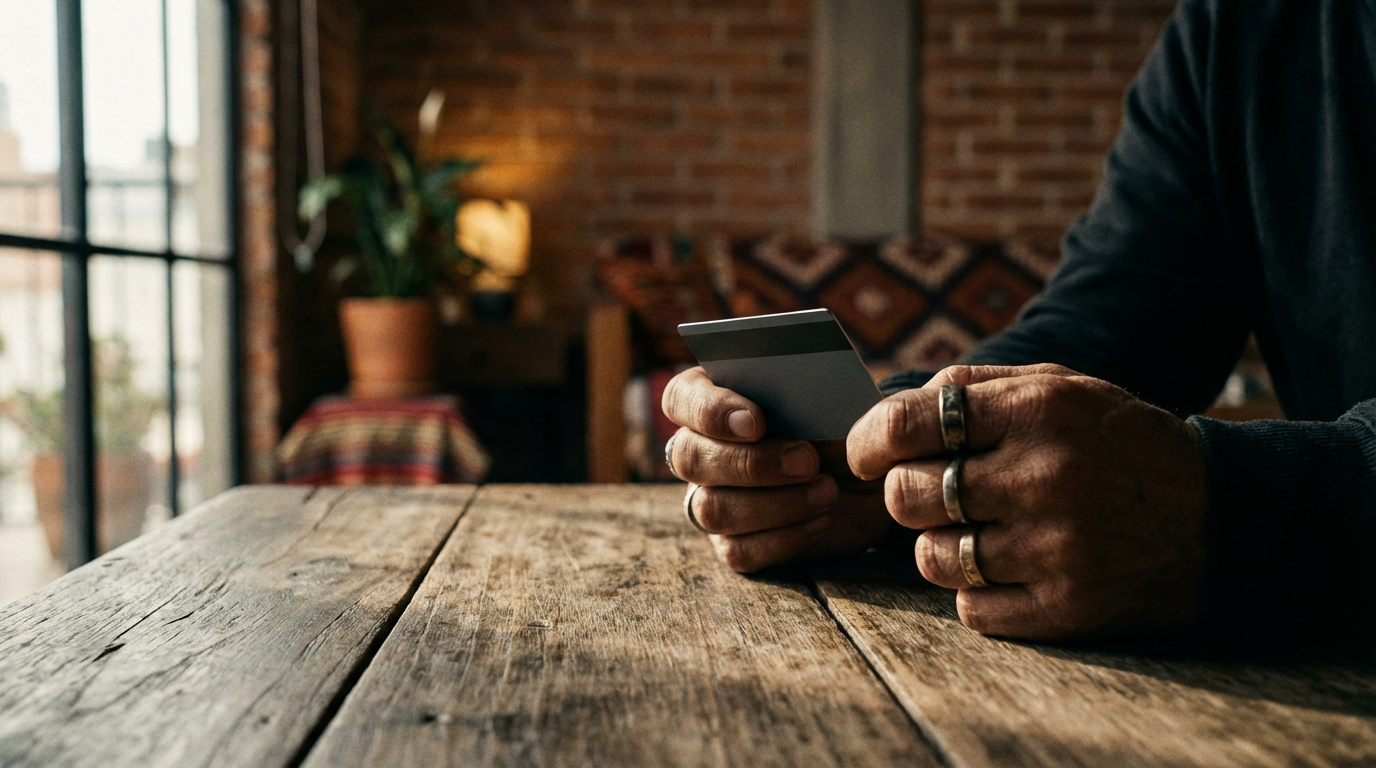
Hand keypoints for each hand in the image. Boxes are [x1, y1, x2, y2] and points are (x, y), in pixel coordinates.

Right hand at [662, 367, 892, 571]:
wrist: (864, 478)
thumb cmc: (838, 427)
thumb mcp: (830, 404)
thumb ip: (805, 400)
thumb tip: (806, 412)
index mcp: (712, 400)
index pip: (680, 399)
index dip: (708, 411)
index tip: (755, 423)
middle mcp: (699, 451)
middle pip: (689, 459)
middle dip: (751, 464)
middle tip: (808, 461)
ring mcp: (710, 499)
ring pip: (712, 509)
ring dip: (776, 504)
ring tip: (827, 492)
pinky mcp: (731, 543)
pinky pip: (738, 550)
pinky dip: (784, 538)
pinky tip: (820, 521)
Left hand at [847, 364, 1209, 639]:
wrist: (1219, 516)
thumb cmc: (1115, 442)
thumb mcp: (1058, 387)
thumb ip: (970, 388)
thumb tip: (885, 410)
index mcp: (1037, 410)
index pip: (904, 426)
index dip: (866, 443)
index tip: (865, 456)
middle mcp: (1045, 477)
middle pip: (906, 496)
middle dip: (907, 493)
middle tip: (934, 493)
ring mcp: (1057, 548)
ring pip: (930, 558)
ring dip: (939, 547)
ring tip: (977, 531)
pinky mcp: (1068, 607)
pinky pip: (971, 607)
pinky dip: (977, 591)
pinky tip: (1010, 567)